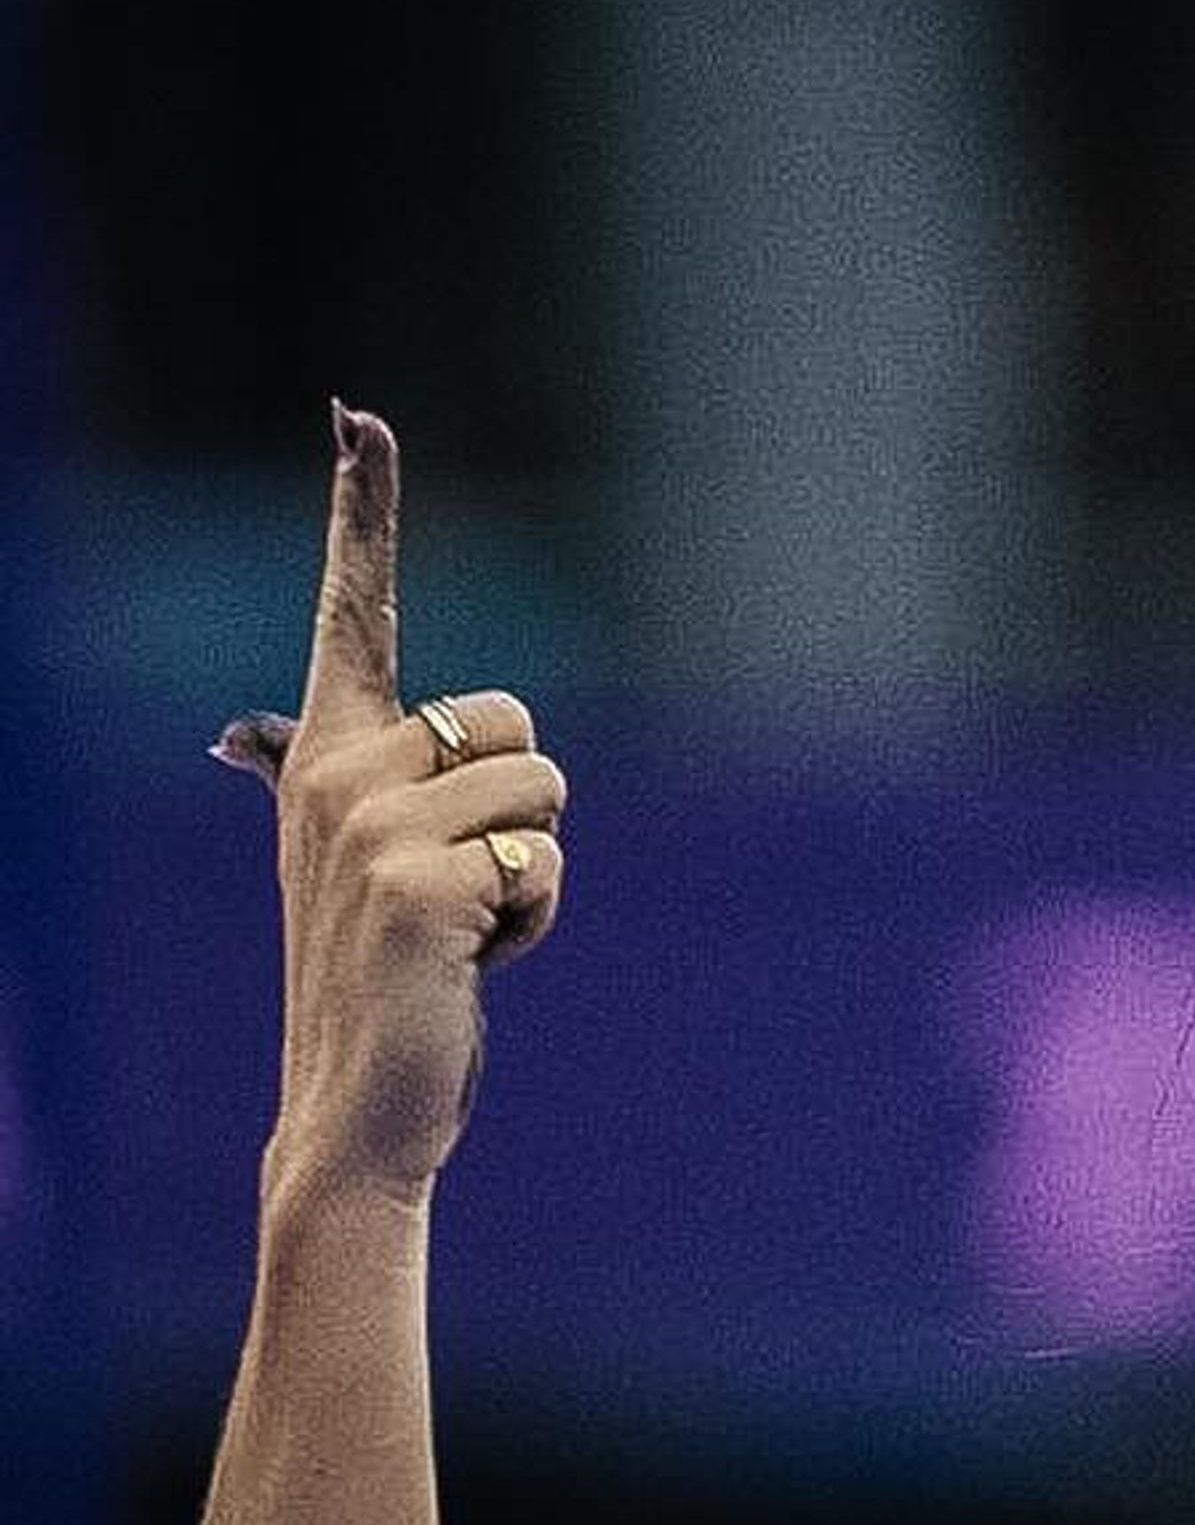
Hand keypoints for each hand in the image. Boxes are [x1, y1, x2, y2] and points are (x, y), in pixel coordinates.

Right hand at [217, 404, 568, 1201]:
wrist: (355, 1107)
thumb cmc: (389, 987)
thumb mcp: (380, 870)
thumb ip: (396, 794)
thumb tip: (384, 739)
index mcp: (322, 755)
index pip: (350, 609)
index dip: (360, 508)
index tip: (361, 417)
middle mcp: (334, 771)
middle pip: (512, 724)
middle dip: (522, 813)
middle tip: (458, 897)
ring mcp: (371, 826)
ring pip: (542, 795)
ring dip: (532, 876)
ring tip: (462, 933)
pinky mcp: (420, 883)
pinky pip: (542, 866)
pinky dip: (534, 923)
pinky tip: (472, 965)